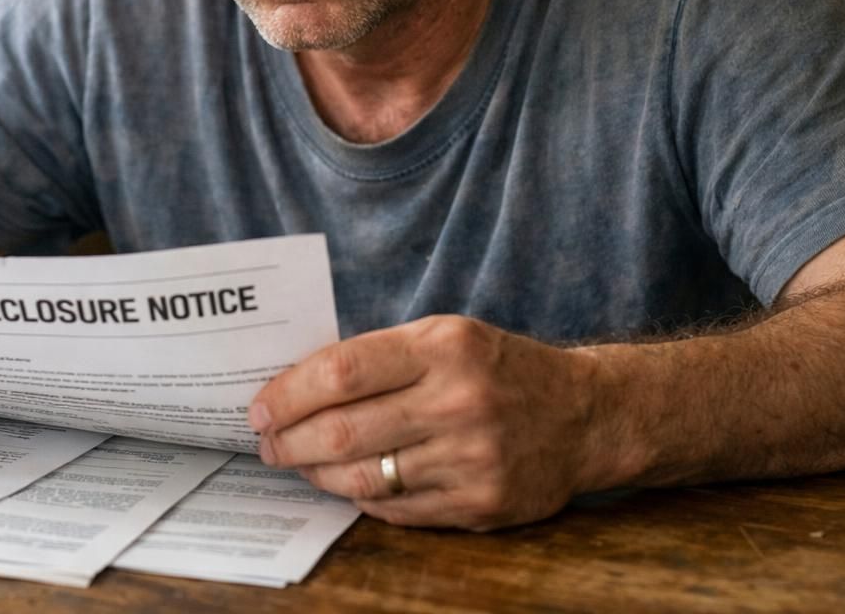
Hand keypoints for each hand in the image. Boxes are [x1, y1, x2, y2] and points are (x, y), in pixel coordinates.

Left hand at [248, 315, 603, 528]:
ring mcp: (472, 458)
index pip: (341, 371)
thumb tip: (297, 385)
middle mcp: (459, 402)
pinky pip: (397, 509)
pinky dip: (362, 497)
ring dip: (318, 474)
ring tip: (300, 463)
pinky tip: (347, 484)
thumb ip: (379, 356)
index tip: (258, 407)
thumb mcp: (446, 336)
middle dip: (290, 441)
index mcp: (444, 347)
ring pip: (366, 477)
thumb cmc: (498, 368)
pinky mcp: (481, 503)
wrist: (586, 416)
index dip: (288, 394)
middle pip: (344, 431)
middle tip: (267, 443)